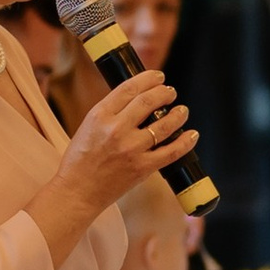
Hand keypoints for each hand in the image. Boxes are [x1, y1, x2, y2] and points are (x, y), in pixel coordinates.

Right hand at [65, 72, 198, 217]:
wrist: (77, 192)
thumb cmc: (80, 160)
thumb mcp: (88, 126)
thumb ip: (111, 112)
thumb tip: (138, 99)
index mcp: (99, 115)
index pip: (129, 88)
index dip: (148, 78)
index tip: (158, 77)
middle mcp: (116, 129)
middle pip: (149, 101)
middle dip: (165, 92)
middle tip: (170, 92)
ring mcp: (131, 149)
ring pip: (164, 124)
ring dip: (178, 114)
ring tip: (182, 110)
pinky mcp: (142, 168)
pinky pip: (171, 152)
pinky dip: (185, 142)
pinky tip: (192, 134)